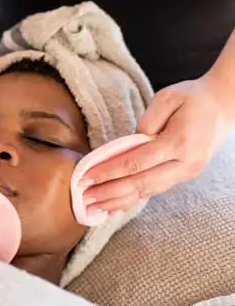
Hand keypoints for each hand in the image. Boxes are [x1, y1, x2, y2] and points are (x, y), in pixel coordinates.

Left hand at [81, 76, 233, 213]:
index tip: (86, 176)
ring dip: (118, 201)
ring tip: (93, 208)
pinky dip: (132, 199)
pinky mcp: (183, 176)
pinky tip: (114, 207)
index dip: (109, 171)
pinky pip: (153, 190)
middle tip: (84, 198)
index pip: (136, 162)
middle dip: (109, 193)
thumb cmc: (192, 98)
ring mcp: (186, 173)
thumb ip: (148, 120)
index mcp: (180, 143)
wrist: (224, 107)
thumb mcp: (168, 97)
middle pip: (141, 183)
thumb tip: (128, 144)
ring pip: (147, 192)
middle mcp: (185, 164)